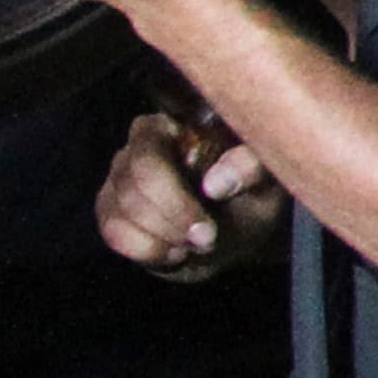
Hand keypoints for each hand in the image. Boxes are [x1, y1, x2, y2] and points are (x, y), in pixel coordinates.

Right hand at [96, 115, 285, 281]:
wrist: (240, 224)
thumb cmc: (251, 190)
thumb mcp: (265, 177)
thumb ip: (250, 167)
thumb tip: (216, 184)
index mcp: (170, 126)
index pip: (148, 158)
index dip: (174, 201)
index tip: (208, 231)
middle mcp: (134, 148)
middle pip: (131, 191)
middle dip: (171, 224)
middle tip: (206, 240)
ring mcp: (117, 181)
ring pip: (118, 218)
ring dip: (161, 240)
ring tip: (193, 243)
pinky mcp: (112, 212)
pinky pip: (113, 235)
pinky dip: (146, 251)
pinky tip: (173, 250)